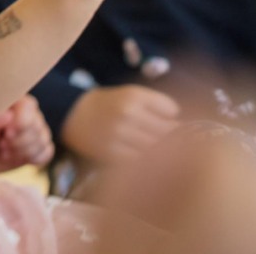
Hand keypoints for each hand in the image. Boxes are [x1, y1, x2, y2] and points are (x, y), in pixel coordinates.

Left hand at [0, 96, 54, 171]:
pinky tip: (14, 156)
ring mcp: (38, 129)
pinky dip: (30, 159)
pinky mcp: (41, 146)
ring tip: (4, 149)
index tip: (7, 133)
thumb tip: (9, 116)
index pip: (29, 107)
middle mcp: (30, 113)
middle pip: (37, 128)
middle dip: (18, 141)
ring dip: (21, 151)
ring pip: (42, 142)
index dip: (21, 122)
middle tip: (1, 143)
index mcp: (14, 101)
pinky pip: (46, 153)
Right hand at [61, 84, 180, 164]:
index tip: (171, 122)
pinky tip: (142, 158)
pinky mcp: (111, 153)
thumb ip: (157, 105)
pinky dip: (145, 161)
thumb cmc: (106, 104)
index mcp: (134, 96)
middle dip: (172, 137)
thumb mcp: (129, 94)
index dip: (173, 117)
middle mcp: (127, 113)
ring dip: (161, 151)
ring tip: (157, 151)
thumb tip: (185, 125)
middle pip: (167, 131)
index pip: (172, 110)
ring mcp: (119, 135)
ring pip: (156, 148)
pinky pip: (140, 161)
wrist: (71, 114)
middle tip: (170, 141)